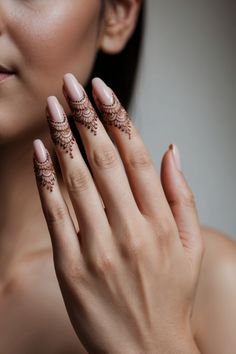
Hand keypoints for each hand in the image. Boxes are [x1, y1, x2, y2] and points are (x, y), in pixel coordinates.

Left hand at [33, 74, 202, 353]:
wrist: (148, 351)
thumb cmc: (170, 295)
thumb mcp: (191, 246)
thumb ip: (182, 195)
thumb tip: (172, 150)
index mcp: (160, 222)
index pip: (136, 156)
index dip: (118, 118)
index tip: (103, 91)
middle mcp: (131, 230)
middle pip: (104, 159)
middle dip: (86, 115)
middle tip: (71, 85)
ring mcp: (99, 248)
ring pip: (78, 180)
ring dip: (63, 137)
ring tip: (54, 106)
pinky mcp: (72, 266)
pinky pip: (56, 213)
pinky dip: (47, 179)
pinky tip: (41, 151)